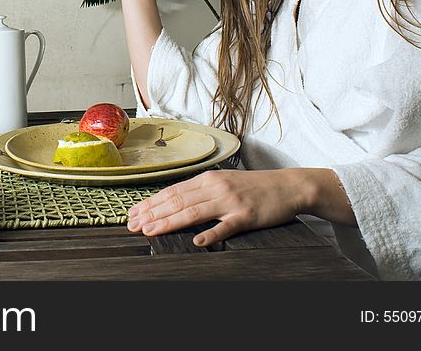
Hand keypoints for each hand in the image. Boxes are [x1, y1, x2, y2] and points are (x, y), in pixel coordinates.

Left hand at [127, 169, 303, 246]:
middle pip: (177, 201)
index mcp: (208, 179)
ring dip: (169, 222)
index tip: (133, 213)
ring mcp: (230, 201)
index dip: (151, 203)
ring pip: (193, 212)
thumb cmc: (254, 187)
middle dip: (152, 213)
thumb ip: (201, 192)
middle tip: (132, 225)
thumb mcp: (224, 183)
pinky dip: (211, 234)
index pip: (172, 192)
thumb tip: (174, 203)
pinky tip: (197, 241)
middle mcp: (215, 187)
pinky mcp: (246, 216)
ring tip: (150, 231)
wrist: (288, 186)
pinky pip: (226, 226)